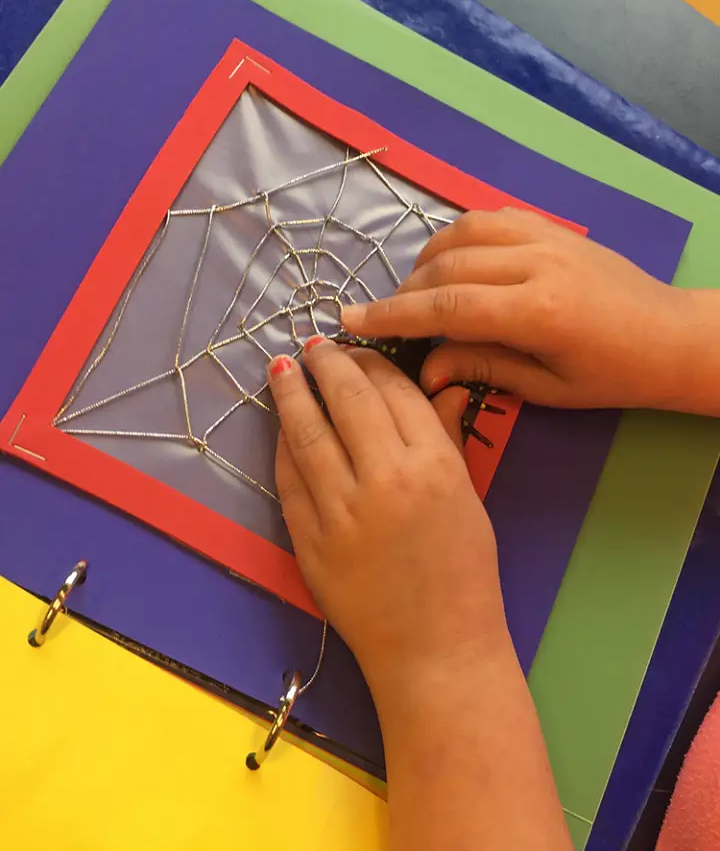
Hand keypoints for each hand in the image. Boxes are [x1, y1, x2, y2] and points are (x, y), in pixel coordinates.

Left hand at [267, 338, 509, 694]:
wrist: (435, 650)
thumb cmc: (463, 573)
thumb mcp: (468, 498)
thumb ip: (446, 438)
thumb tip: (441, 385)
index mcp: (435, 466)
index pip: (396, 391)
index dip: (371, 361)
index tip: (355, 349)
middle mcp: (386, 479)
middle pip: (348, 399)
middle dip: (327, 363)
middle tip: (313, 346)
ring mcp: (342, 510)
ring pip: (307, 432)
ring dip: (291, 392)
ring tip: (280, 367)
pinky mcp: (309, 539)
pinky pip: (289, 478)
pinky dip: (283, 445)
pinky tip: (282, 425)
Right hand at [341, 207, 689, 409]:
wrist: (669, 335)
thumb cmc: (612, 374)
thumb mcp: (547, 388)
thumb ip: (482, 368)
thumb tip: (424, 368)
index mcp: (537, 311)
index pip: (447, 307)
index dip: (394, 314)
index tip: (351, 320)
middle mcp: (536, 262)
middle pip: (446, 266)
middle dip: (404, 291)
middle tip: (384, 318)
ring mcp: (545, 236)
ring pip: (461, 232)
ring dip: (426, 259)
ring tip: (415, 291)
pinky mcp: (551, 225)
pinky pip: (488, 217)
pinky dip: (457, 236)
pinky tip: (450, 261)